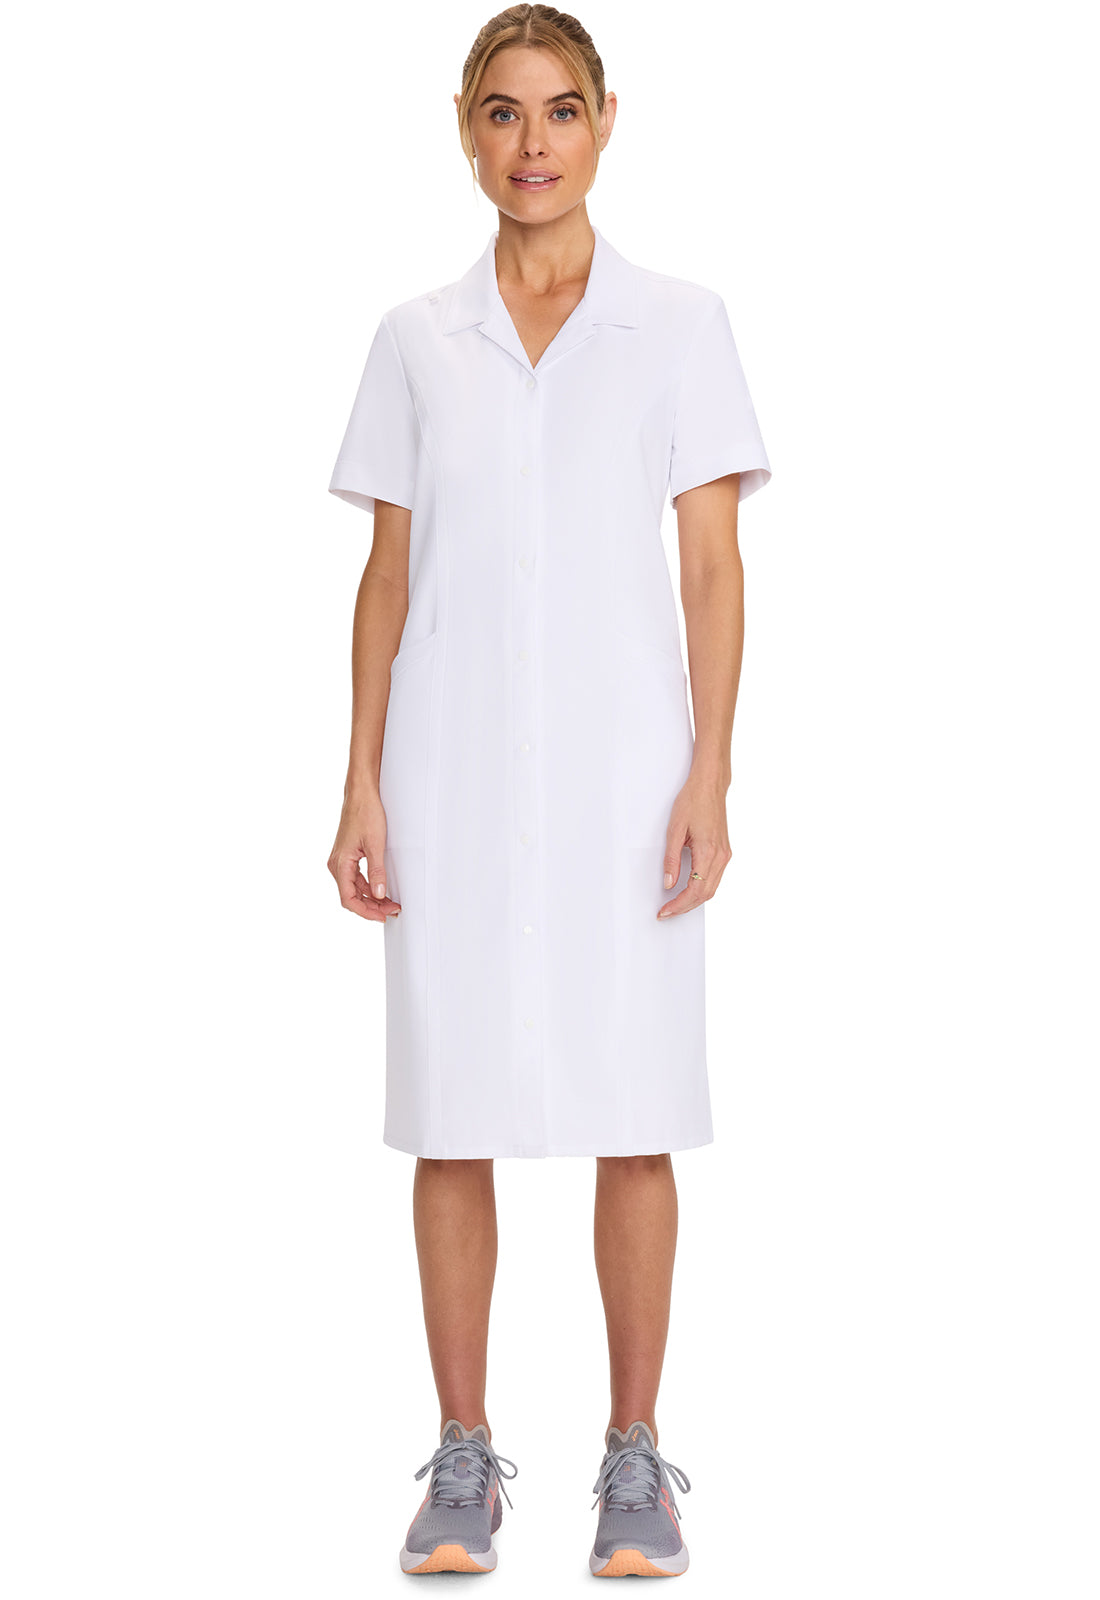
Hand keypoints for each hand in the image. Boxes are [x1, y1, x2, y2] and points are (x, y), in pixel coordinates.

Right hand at [327, 792, 402, 922]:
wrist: (361, 794)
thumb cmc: (365, 813)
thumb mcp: (375, 845)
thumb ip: (377, 872)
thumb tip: (380, 894)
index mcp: (340, 863)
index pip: (349, 899)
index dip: (365, 911)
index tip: (382, 916)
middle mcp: (337, 864)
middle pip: (351, 896)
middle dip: (371, 906)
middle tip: (392, 910)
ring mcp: (341, 860)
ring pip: (354, 888)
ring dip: (371, 897)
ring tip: (390, 902)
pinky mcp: (347, 856)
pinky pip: (356, 878)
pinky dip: (368, 886)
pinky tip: (382, 889)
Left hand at [656, 774, 731, 918]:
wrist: (710, 785)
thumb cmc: (692, 801)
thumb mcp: (674, 830)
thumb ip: (671, 859)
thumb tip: (668, 883)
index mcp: (709, 852)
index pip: (695, 890)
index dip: (678, 904)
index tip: (664, 911)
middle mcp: (721, 856)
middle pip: (705, 895)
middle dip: (685, 907)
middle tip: (666, 913)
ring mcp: (725, 855)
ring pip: (712, 889)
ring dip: (694, 901)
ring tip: (675, 905)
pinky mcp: (725, 852)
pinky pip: (715, 879)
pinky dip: (702, 890)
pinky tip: (689, 891)